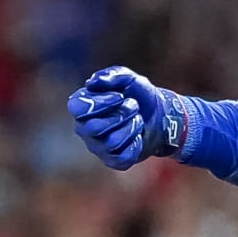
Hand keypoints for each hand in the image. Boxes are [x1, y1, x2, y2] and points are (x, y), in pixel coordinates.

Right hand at [67, 66, 184, 170]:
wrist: (161, 116)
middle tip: (134, 105)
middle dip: (120, 114)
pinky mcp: (113, 161)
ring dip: (131, 127)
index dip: (98, 103)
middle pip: (93, 127)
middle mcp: (85, 128)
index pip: (76, 108)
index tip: (119, 96)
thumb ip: (111, 75)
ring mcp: (97, 147)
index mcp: (82, 106)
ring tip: (138, 119)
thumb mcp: (129, 78)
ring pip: (111, 142)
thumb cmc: (139, 95)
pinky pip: (123, 157)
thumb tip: (92, 82)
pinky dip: (136, 144)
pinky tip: (138, 136)